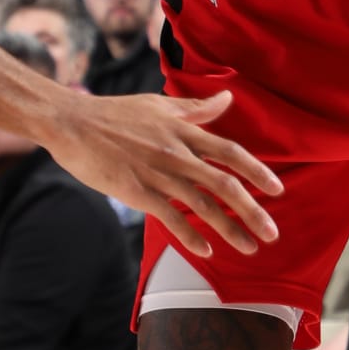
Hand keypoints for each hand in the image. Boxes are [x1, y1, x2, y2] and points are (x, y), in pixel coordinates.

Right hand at [51, 86, 282, 250]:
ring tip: (249, 248)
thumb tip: (227, 98)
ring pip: (202, 205)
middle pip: (224, 183)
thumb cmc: (115, 113)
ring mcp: (156, 173)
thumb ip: (195, 108)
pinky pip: (169, 217)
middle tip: (273, 234)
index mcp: (183, 131)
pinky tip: (206, 251)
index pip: (230, 152)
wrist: (71, 123)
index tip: (277, 190)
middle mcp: (176, 152)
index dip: (256, 171)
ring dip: (229, 229)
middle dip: (253, 210)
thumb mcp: (159, 105)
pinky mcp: (135, 190)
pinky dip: (190, 235)